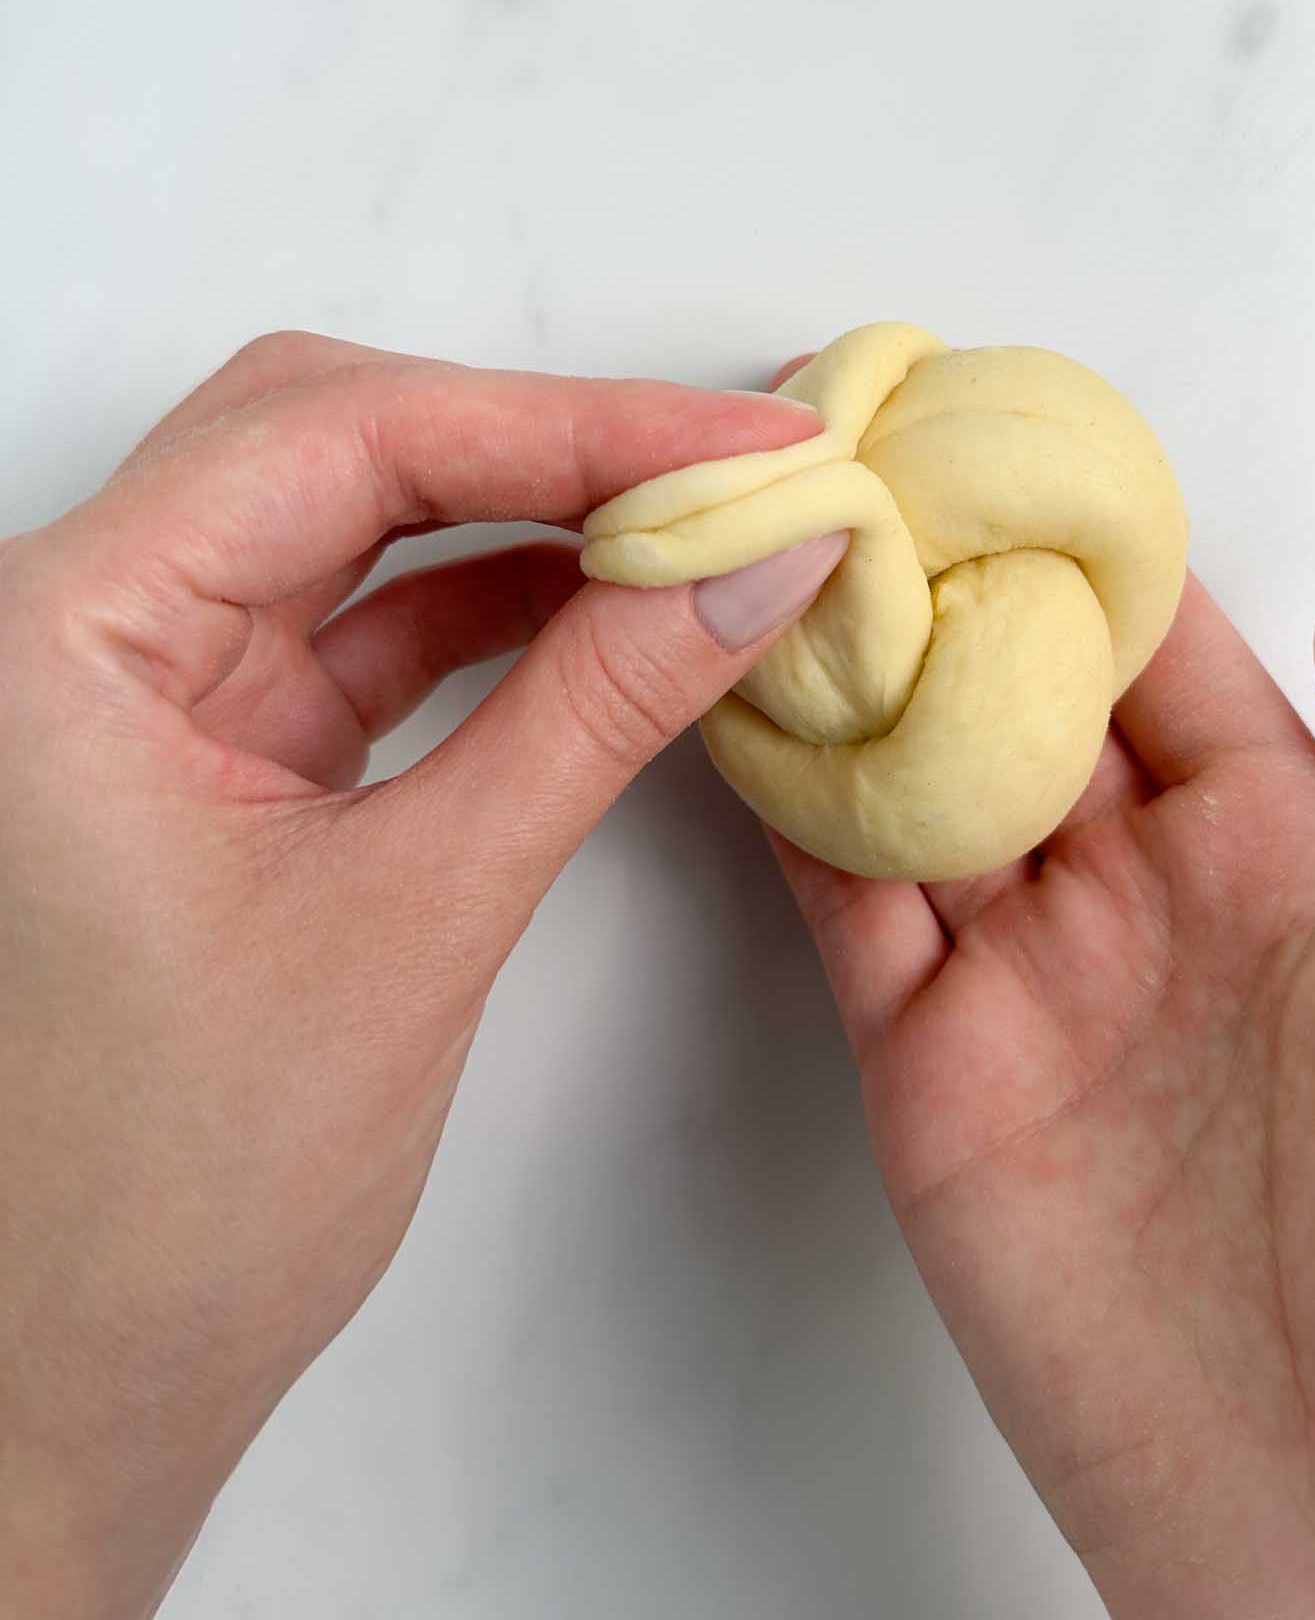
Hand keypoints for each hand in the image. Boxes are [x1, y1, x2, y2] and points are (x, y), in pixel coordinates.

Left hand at [0, 331, 845, 1619]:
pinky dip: (496, 606)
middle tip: (731, 464)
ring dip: (529, 513)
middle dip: (544, 438)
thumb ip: (598, 711)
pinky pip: (366, 621)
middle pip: (335, 435)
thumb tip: (757, 563)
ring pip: (354, 516)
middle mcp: (79, 628)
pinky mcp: (210, 741)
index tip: (747, 438)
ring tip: (698, 526)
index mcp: (61, 640)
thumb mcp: (420, 914)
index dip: (572, 422)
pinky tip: (615, 609)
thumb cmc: (178, 1197)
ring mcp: (143, 682)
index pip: (346, 438)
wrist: (85, 1380)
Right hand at [777, 540, 1314, 1604]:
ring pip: (916, 784)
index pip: (1166, 654)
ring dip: (850, 673)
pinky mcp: (936, 1082)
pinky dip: (792, 810)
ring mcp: (1036, 989)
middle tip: (852, 459)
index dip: (1084, 548)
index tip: (1001, 441)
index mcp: (1304, 859)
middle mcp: (1156, 905)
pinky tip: (751, 710)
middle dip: (943, 582)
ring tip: (778, 550)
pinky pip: (848, 913)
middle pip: (1019, 698)